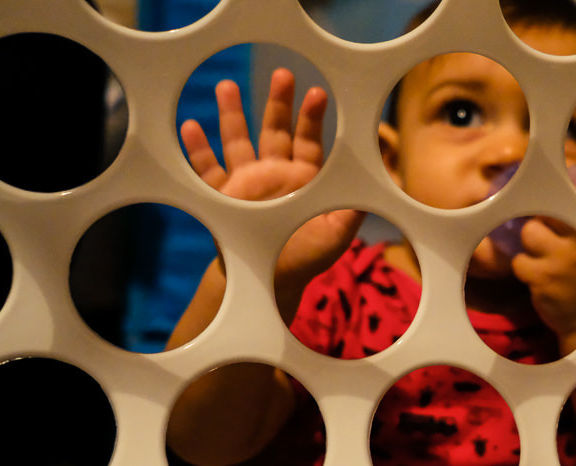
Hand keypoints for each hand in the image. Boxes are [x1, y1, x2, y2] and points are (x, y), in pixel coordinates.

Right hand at [180, 69, 362, 319]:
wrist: (273, 282)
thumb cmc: (308, 257)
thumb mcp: (339, 232)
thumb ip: (357, 205)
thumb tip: (385, 180)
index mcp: (305, 177)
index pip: (309, 139)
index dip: (312, 117)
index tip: (316, 93)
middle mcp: (276, 173)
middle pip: (275, 129)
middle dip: (278, 102)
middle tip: (282, 74)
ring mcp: (248, 182)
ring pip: (238, 140)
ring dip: (232, 115)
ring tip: (226, 86)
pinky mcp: (223, 197)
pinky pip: (207, 170)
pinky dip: (198, 150)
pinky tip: (189, 127)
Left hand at [511, 189, 575, 352]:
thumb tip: (562, 192)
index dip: (558, 201)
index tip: (553, 212)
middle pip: (547, 210)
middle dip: (540, 222)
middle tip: (542, 237)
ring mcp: (562, 259)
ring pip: (529, 232)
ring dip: (529, 246)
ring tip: (539, 259)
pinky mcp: (543, 278)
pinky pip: (519, 261)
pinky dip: (523, 269)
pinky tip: (535, 277)